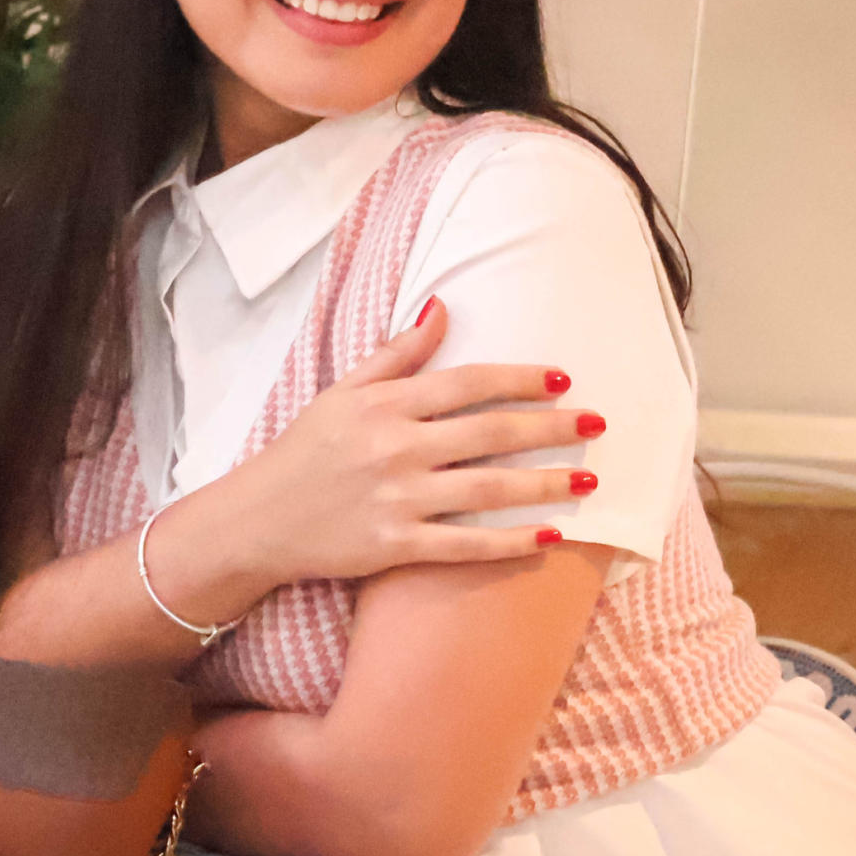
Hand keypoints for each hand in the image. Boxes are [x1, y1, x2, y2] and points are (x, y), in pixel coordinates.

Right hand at [222, 296, 601, 584]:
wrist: (257, 520)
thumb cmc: (304, 451)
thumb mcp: (342, 392)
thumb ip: (396, 354)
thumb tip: (441, 309)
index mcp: (385, 405)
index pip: (467, 383)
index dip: (519, 379)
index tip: (562, 379)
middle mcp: (395, 448)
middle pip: (489, 433)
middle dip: (550, 428)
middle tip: (597, 424)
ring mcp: (397, 499)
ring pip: (487, 488)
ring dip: (545, 484)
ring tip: (591, 479)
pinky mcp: (394, 546)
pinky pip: (464, 544)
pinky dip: (510, 541)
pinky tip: (551, 536)